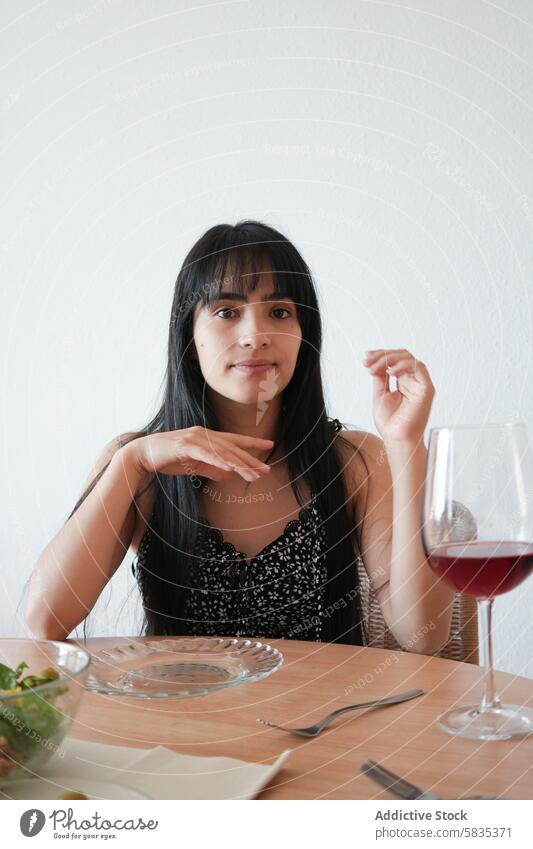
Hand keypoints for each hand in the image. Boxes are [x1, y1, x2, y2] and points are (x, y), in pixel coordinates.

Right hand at [126, 427, 273, 482]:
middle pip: (232, 448)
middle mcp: (203, 434)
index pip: (234, 440)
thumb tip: (228, 476)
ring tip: (253, 475)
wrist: (142, 454)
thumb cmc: (167, 458)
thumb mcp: (194, 466)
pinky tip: (230, 468)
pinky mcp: (184, 445)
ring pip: (222, 452)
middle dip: (250, 460)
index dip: (252, 443)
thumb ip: (211, 469)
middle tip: (266, 470)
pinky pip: (205, 454)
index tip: (269, 445)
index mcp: (207, 437)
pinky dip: (218, 461)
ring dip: (239, 464)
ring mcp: (194, 438)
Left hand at [363, 348, 434, 444]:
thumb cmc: (390, 423)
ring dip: (389, 358)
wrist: (396, 439)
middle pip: (401, 356)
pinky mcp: (426, 389)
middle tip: (367, 361)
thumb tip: (376, 362)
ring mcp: (420, 384)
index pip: (395, 360)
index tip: (365, 358)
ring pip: (409, 358)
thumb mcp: (380, 394)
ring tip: (373, 367)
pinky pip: (418, 367)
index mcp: (403, 382)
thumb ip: (380, 377)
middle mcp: (413, 381)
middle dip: (382, 355)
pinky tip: (389, 371)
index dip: (380, 355)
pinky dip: (403, 365)